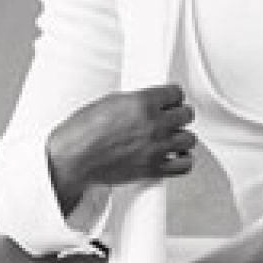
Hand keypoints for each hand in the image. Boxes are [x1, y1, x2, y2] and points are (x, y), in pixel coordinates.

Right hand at [47, 84, 197, 198]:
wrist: (72, 160)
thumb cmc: (81, 133)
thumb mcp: (109, 102)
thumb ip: (135, 101)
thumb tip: (148, 102)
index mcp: (142, 103)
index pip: (176, 93)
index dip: (173, 96)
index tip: (170, 100)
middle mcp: (153, 125)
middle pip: (186, 114)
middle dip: (179, 114)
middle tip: (172, 116)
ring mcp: (155, 148)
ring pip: (189, 139)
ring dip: (181, 136)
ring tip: (173, 136)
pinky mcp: (154, 169)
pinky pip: (184, 165)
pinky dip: (183, 160)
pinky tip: (175, 155)